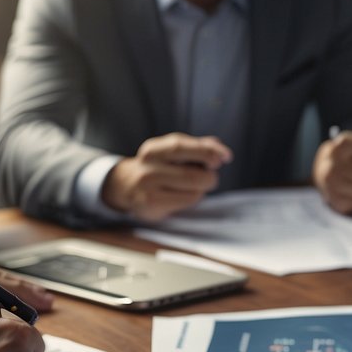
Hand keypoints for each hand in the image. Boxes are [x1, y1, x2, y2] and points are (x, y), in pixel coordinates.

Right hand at [102, 133, 232, 221]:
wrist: (126, 185)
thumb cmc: (159, 165)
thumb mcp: (173, 150)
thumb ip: (199, 146)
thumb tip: (223, 152)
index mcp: (154, 148)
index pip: (182, 147)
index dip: (207, 152)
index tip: (226, 158)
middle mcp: (148, 166)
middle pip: (194, 175)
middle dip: (209, 176)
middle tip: (209, 176)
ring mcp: (148, 187)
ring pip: (194, 189)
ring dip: (202, 188)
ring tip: (192, 185)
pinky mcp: (152, 204)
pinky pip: (188, 200)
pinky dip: (193, 197)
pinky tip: (182, 195)